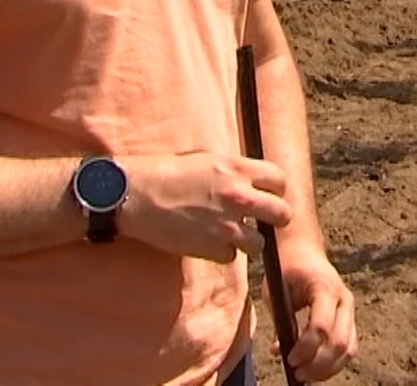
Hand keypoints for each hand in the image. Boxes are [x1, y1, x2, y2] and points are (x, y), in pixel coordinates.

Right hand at [118, 152, 291, 262]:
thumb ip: (233, 172)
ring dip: (249, 241)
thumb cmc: (166, 172)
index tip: (270, 195)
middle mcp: (238, 197)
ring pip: (259, 243)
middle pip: (282, 214)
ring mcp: (227, 225)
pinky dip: (222, 253)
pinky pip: (231, 257)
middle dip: (276, 218)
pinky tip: (208, 243)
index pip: (280, 180)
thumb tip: (252, 181)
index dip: (276, 190)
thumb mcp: (206, 160)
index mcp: (237, 169)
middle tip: (266, 221)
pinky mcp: (211, 248)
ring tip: (233, 235)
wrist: (135, 194)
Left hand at [269, 248, 357, 382]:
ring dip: (328, 368)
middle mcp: (344, 299)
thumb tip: (279, 351)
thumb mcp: (276, 291)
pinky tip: (316, 368)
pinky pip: (350, 347)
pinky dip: (335, 363)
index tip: (289, 359)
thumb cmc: (286, 271)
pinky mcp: (350, 319)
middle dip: (318, 364)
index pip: (321, 326)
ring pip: (349, 348)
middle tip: (297, 373)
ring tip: (305, 376)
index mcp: (324, 287)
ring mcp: (350, 310)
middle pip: (339, 342)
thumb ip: (281, 320)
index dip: (306, 347)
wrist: (304, 251)